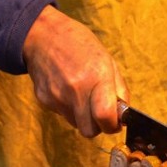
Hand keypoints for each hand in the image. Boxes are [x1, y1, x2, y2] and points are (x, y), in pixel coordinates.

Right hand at [23, 5, 129, 136]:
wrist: (42, 36)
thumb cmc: (79, 45)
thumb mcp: (108, 61)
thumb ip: (119, 90)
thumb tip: (123, 116)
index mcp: (97, 76)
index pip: (105, 118)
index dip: (112, 126)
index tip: (114, 121)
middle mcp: (76, 89)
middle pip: (90, 131)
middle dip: (98, 126)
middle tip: (99, 112)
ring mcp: (58, 96)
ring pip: (76, 124)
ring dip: (82, 116)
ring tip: (81, 94)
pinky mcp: (44, 100)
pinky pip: (62, 114)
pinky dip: (68, 107)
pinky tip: (66, 89)